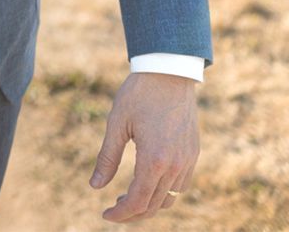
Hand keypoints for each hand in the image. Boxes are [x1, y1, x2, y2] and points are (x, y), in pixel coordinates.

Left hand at [90, 72, 199, 221]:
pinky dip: (164, 192)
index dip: (121, 214)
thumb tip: (95, 186)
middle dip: (132, 213)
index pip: (137, 201)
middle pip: (154, 205)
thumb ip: (107, 158)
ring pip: (169, 198)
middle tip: (113, 210)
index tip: (105, 215)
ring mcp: (188, 161)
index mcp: (154, 160)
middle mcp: (175, 166)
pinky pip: (180, 185)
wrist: (169, 73)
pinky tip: (147, 183)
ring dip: (149, 204)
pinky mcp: (193, 154)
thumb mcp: (116, 124)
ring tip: (127, 198)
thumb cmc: (138, 94)